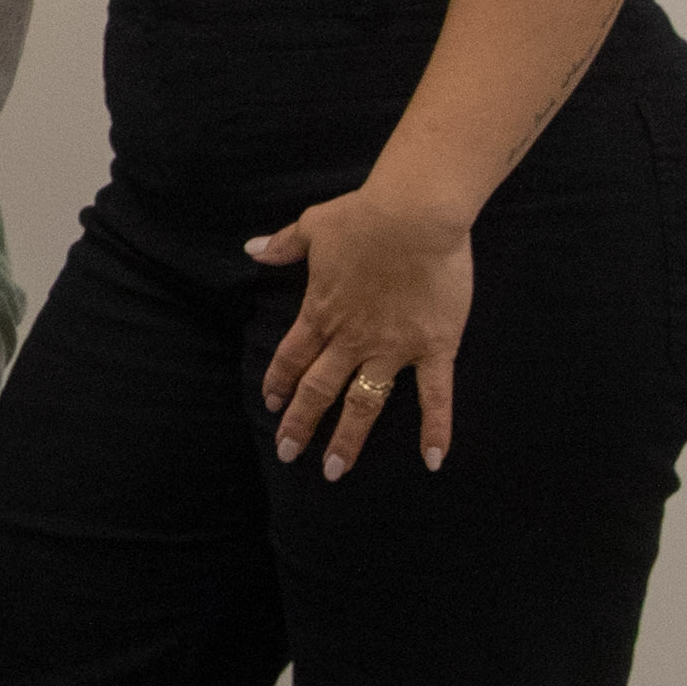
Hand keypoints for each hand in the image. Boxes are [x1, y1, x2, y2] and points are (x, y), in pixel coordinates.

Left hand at [253, 174, 473, 475]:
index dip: (279, 383)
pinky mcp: (434, 347)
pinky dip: (435, 429)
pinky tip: (432, 461)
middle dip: (301, 425)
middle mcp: (351, 338)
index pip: (291, 357)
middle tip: (288, 455)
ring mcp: (392, 347)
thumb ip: (283, 245)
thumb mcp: (313, 226)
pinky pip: (435, 396)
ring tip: (334, 471)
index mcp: (321, 312)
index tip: (272, 406)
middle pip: (319, 389)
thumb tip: (251, 249)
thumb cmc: (364, 216)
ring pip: (365, 402)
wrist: (414, 214)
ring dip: (348, 438)